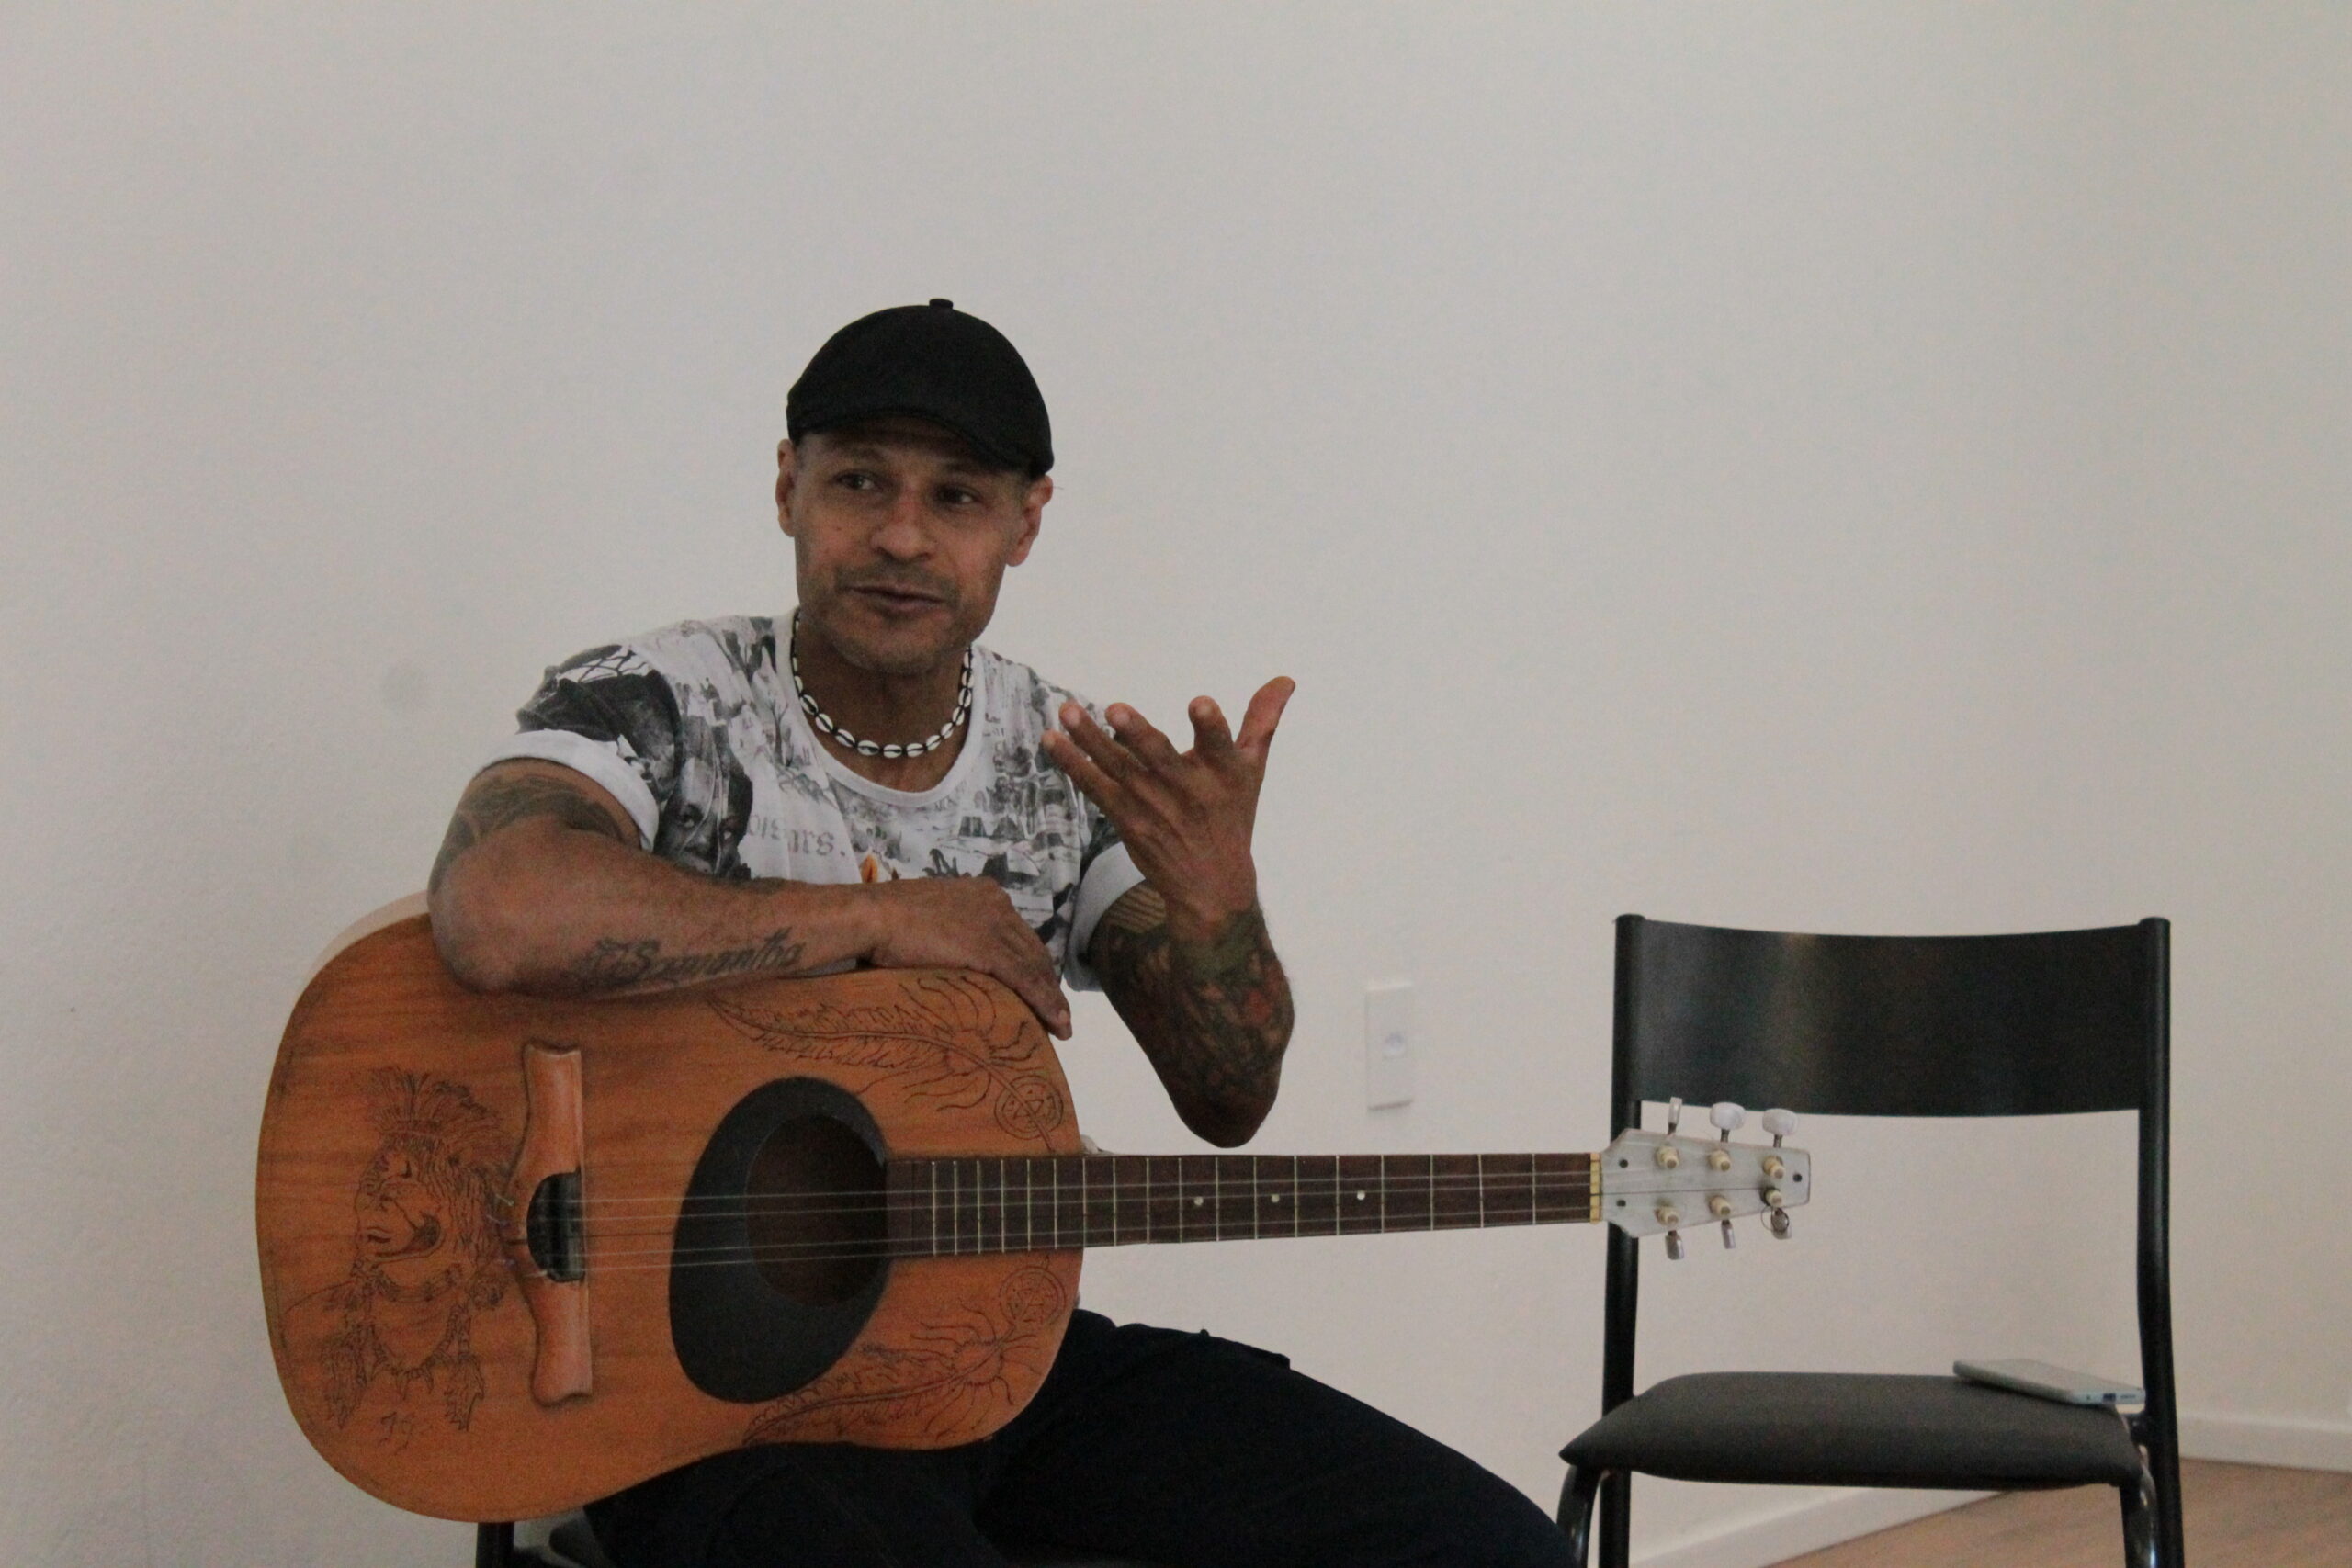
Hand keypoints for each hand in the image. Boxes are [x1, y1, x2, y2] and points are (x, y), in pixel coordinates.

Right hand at [861, 877, 1071, 1038]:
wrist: (873, 916)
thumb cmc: (886, 921)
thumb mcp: (928, 919)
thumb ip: (949, 932)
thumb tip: (949, 957)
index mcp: (983, 893)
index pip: (1018, 934)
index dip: (1031, 963)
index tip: (1039, 986)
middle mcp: (997, 904)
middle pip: (1032, 950)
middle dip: (1047, 983)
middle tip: (1056, 1012)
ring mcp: (995, 925)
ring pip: (1034, 967)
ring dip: (1051, 999)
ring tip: (1061, 1027)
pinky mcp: (990, 949)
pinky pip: (1026, 980)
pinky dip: (1045, 1004)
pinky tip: (1056, 1023)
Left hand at [1042, 677, 1295, 942]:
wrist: (1210, 885)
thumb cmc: (1232, 816)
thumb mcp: (1253, 769)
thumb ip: (1262, 720)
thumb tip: (1285, 679)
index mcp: (1223, 772)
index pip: (1220, 744)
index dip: (1210, 725)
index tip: (1200, 703)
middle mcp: (1187, 788)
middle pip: (1159, 757)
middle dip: (1137, 733)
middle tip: (1114, 708)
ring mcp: (1152, 804)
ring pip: (1118, 767)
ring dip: (1090, 740)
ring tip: (1068, 710)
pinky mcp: (1126, 817)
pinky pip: (1095, 787)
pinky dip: (1072, 764)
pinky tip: (1051, 739)